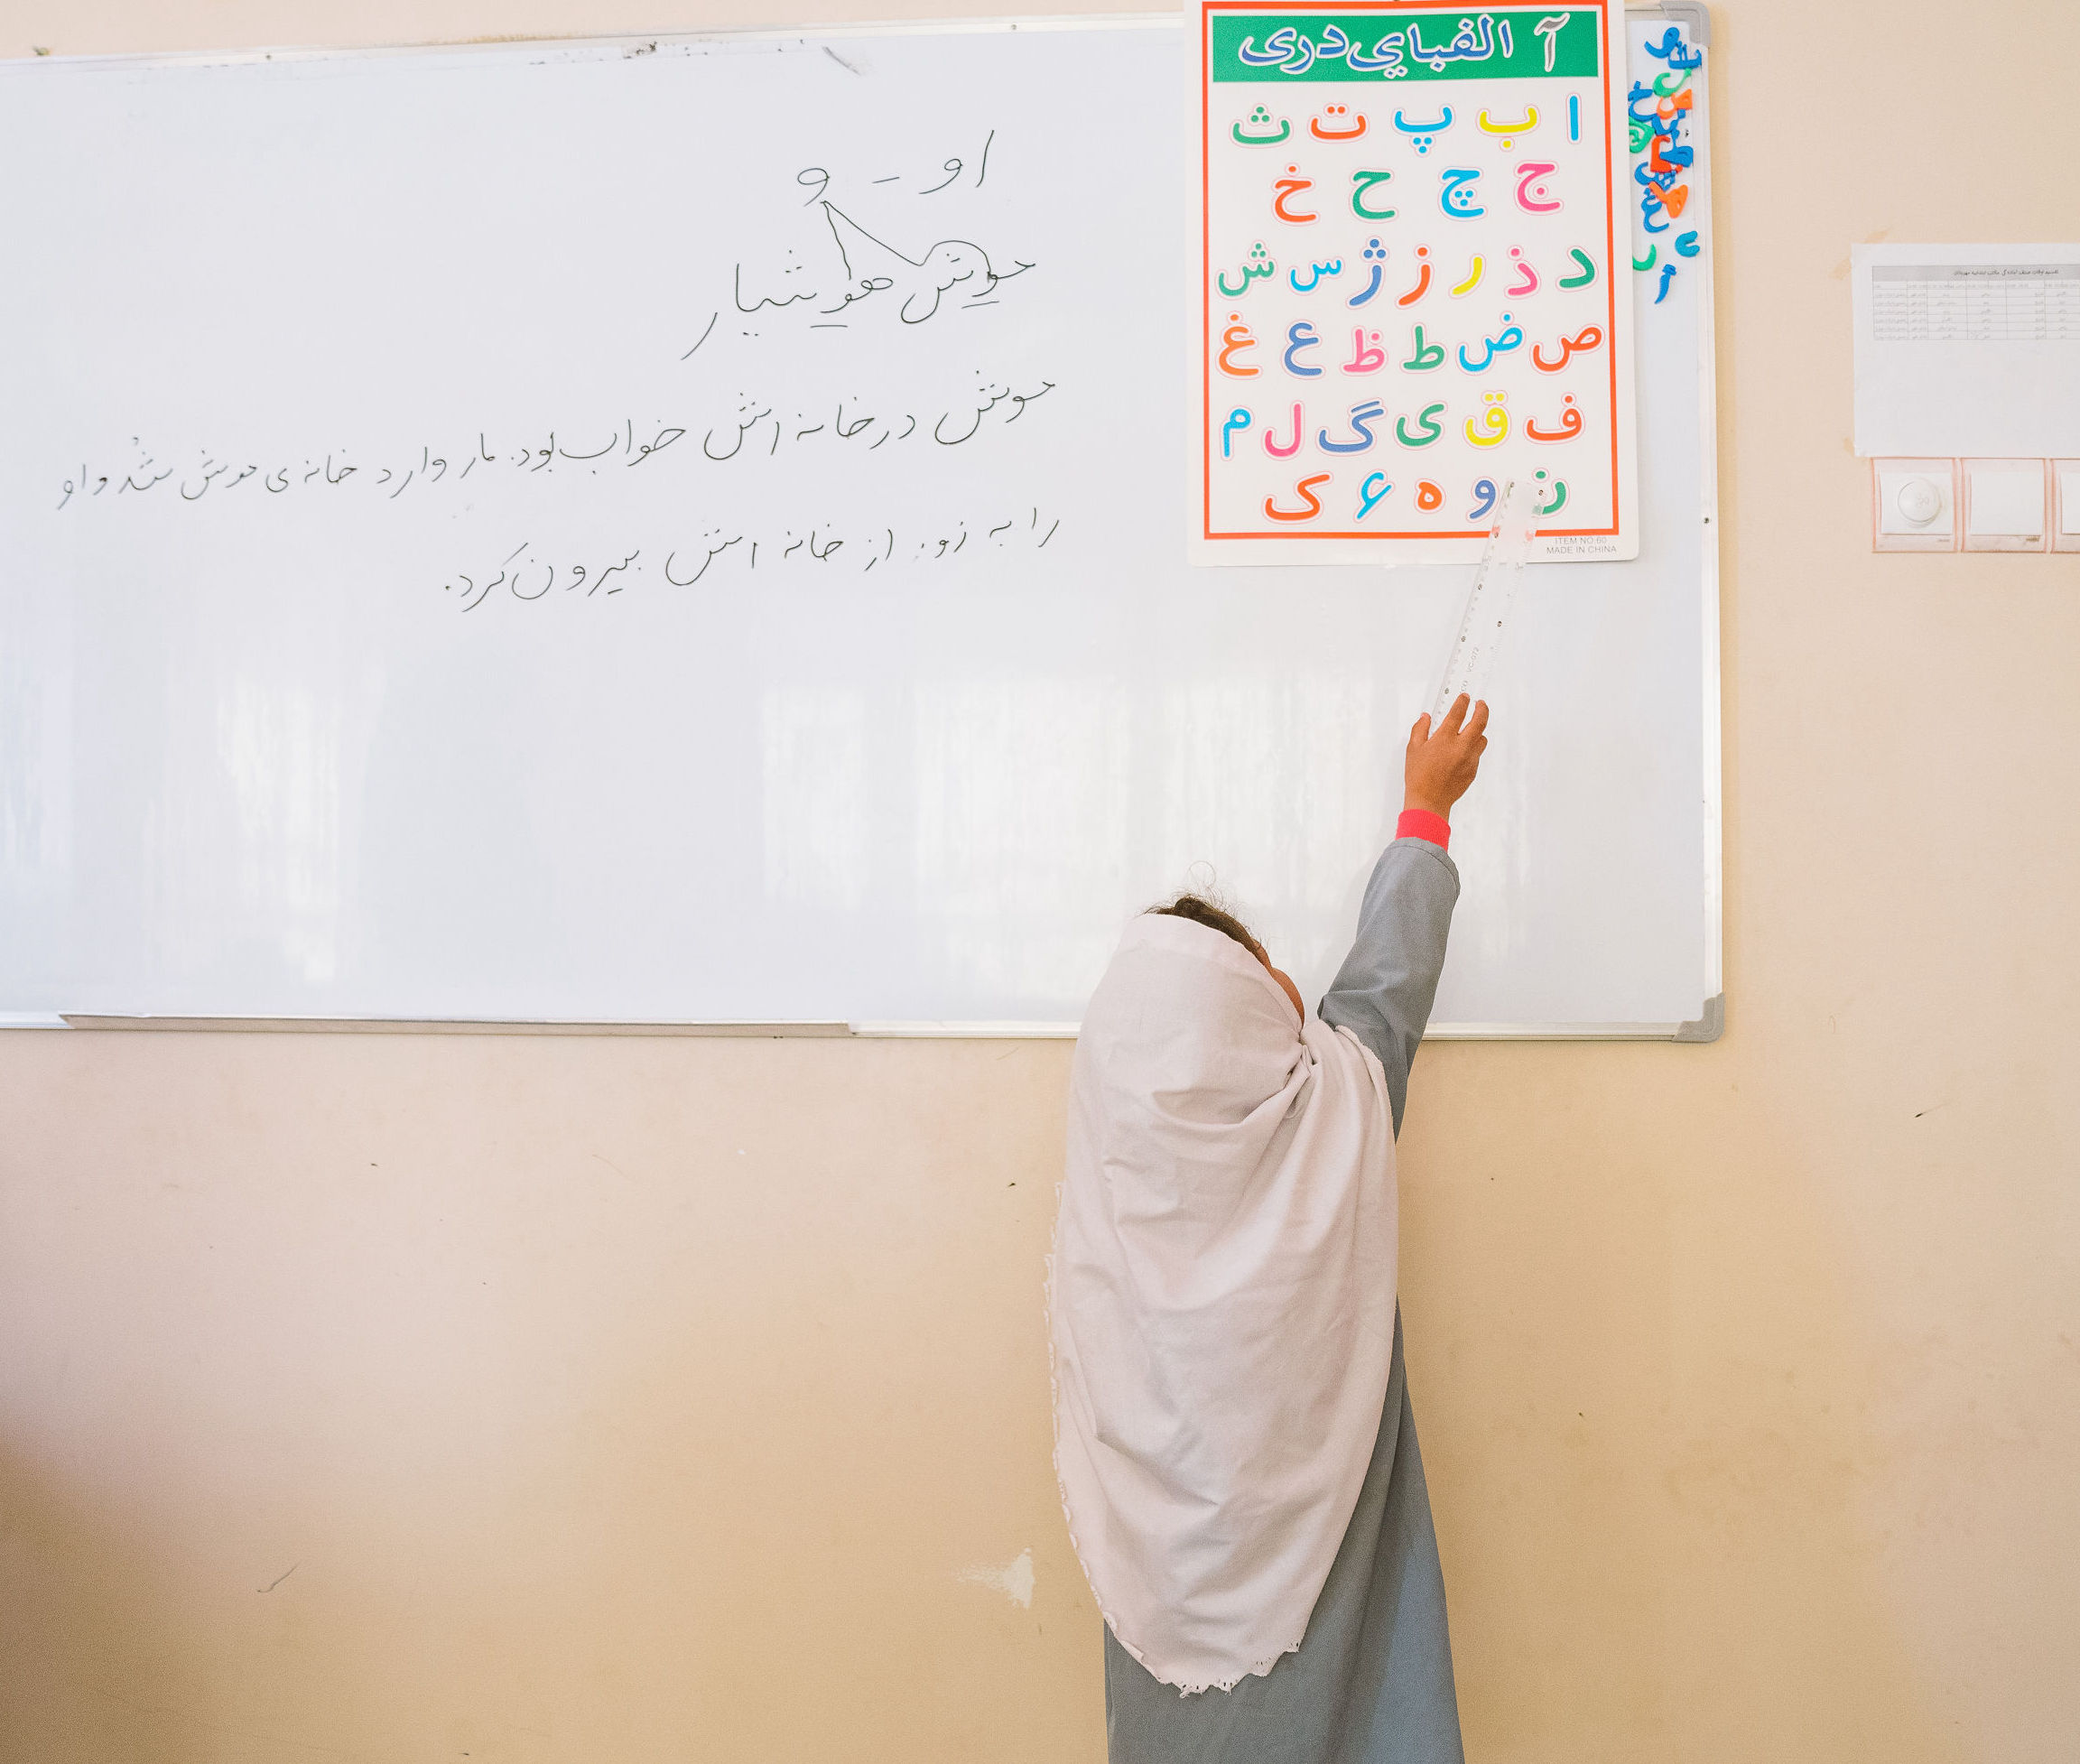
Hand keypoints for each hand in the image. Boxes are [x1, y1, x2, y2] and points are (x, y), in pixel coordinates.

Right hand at [1404, 695, 1488, 819]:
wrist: (1429, 801)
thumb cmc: (1418, 776)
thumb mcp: (1413, 749)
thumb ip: (1420, 729)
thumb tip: (1425, 717)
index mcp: (1444, 739)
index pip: (1458, 713)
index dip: (1462, 702)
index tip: (1464, 697)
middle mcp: (1460, 747)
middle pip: (1480, 721)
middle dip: (1482, 709)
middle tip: (1480, 704)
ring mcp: (1470, 759)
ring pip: (1482, 739)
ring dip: (1478, 732)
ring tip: (1471, 731)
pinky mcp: (1473, 770)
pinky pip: (1477, 754)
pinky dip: (1472, 749)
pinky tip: (1461, 753)